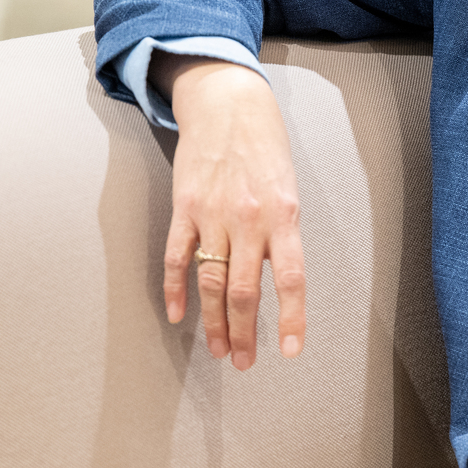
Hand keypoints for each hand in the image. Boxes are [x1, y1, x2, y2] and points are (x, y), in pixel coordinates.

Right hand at [154, 55, 305, 369]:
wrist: (229, 105)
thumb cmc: (265, 146)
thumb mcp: (289, 187)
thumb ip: (282, 232)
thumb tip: (275, 276)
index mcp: (284, 215)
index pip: (291, 278)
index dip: (292, 318)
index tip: (291, 350)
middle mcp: (249, 219)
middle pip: (244, 290)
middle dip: (244, 332)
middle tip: (242, 362)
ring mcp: (213, 215)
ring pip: (210, 282)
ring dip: (214, 322)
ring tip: (218, 349)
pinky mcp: (184, 209)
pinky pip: (176, 258)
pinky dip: (175, 291)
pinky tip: (177, 315)